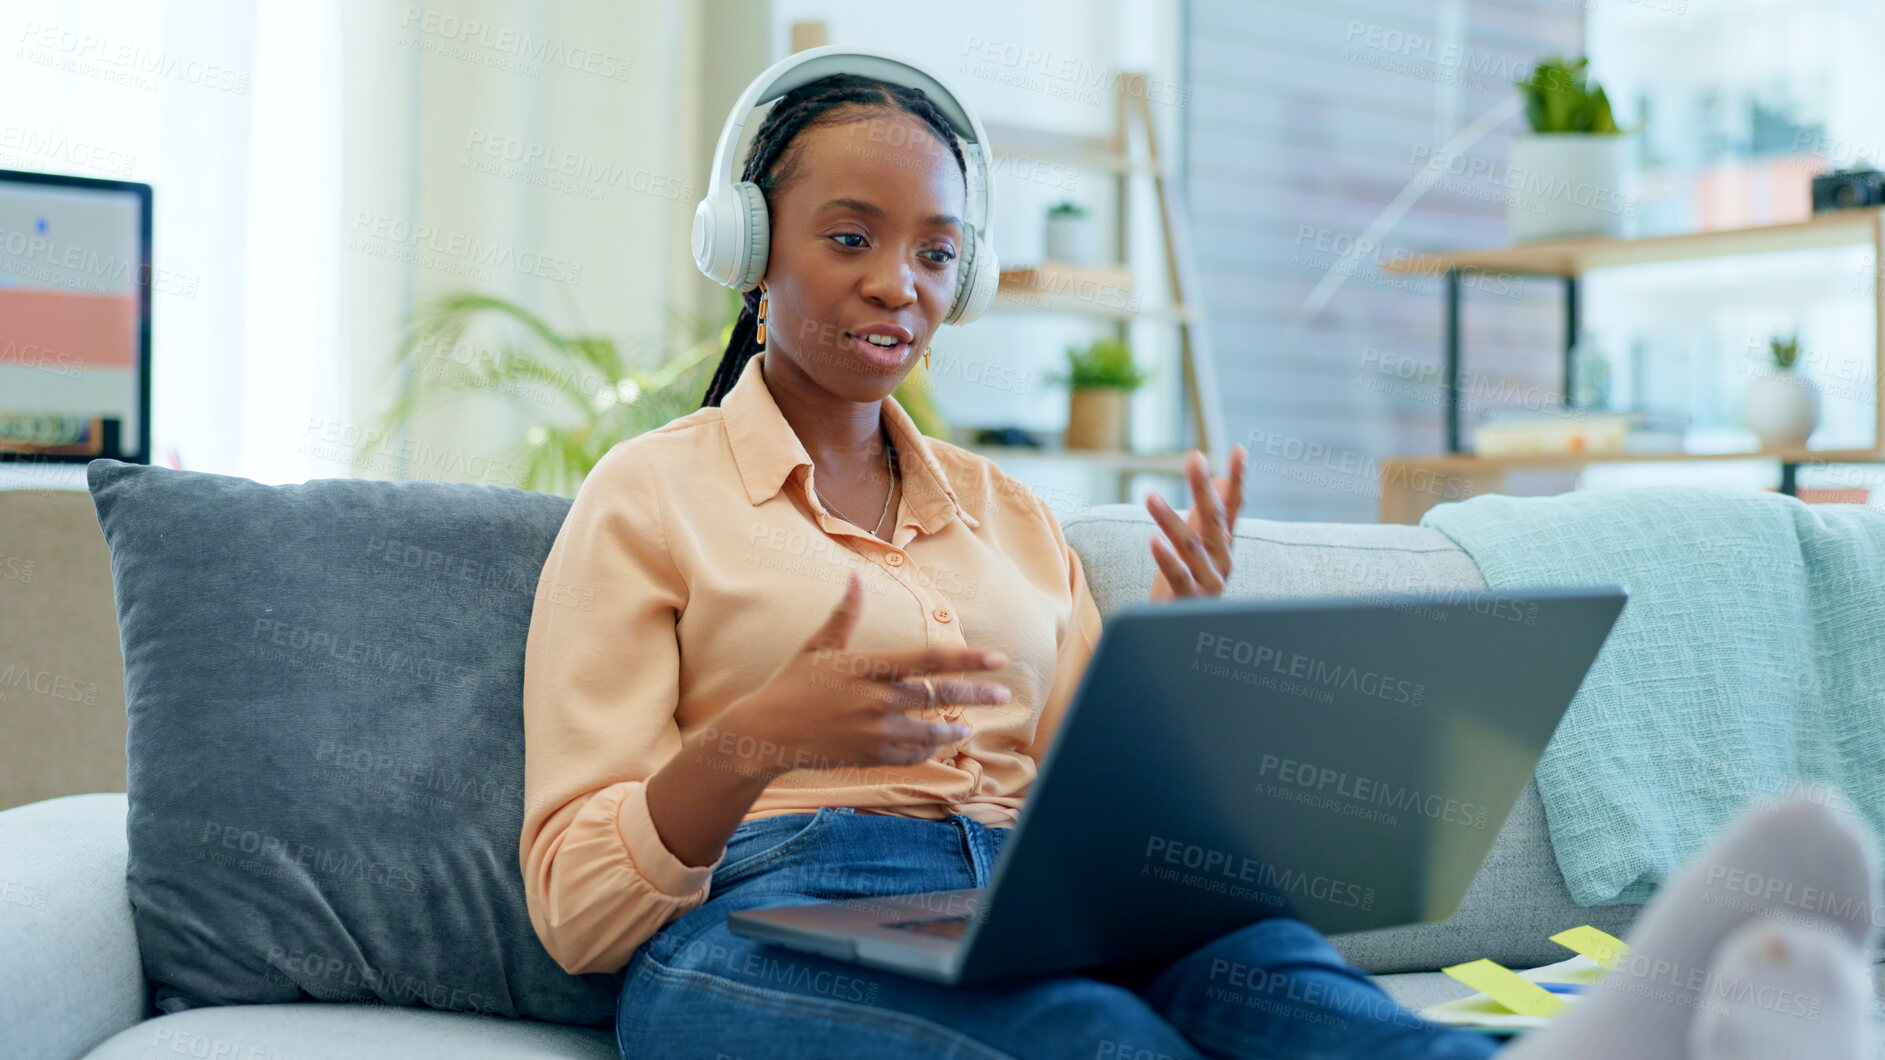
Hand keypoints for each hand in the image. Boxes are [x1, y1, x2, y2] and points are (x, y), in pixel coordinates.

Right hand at [724, 571, 1010, 778]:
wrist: (766, 734)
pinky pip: (911, 754)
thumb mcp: (816, 646)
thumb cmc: (791, 685)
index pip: (929, 660)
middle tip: (1003, 696)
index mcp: (868, 667)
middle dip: (976, 695)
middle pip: (939, 696)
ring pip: (930, 730)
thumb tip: (854, 577)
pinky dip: (928, 750)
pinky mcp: (870, 756)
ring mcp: (874, 731)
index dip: (967, 659)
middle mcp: (876, 700)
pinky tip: (939, 745)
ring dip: (955, 729)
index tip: (997, 660)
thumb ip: (844, 614)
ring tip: (972, 727)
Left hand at [1147, 445, 1246, 601]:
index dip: (1237, 479)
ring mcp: (1209, 582)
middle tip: (1194, 457)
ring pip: (1191, 546)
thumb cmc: (1186, 586)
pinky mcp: (1190, 601)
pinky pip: (1178, 576)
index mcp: (1224, 546)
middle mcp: (1223, 562)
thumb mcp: (1196, 548)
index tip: (1239, 450)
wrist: (1177, 634)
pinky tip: (1152, 539)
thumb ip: (1207, 517)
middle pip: (1215, 520)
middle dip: (1204, 489)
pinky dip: (1166, 558)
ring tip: (1149, 495)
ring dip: (1170, 519)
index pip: (1233, 508)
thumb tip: (1220, 480)